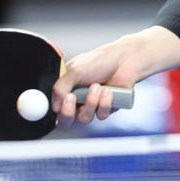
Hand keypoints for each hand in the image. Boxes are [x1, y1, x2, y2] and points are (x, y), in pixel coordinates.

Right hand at [52, 26, 179, 126]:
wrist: (125, 60)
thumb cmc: (100, 61)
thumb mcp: (74, 70)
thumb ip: (60, 87)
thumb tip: (54, 105)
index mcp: (66, 89)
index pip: (54, 108)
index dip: (57, 109)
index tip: (65, 99)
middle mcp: (77, 100)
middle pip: (66, 120)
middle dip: (69, 113)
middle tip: (73, 99)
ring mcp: (91, 105)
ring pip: (84, 118)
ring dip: (90, 102)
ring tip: (97, 86)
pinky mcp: (106, 109)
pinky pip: (101, 115)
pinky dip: (104, 103)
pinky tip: (109, 90)